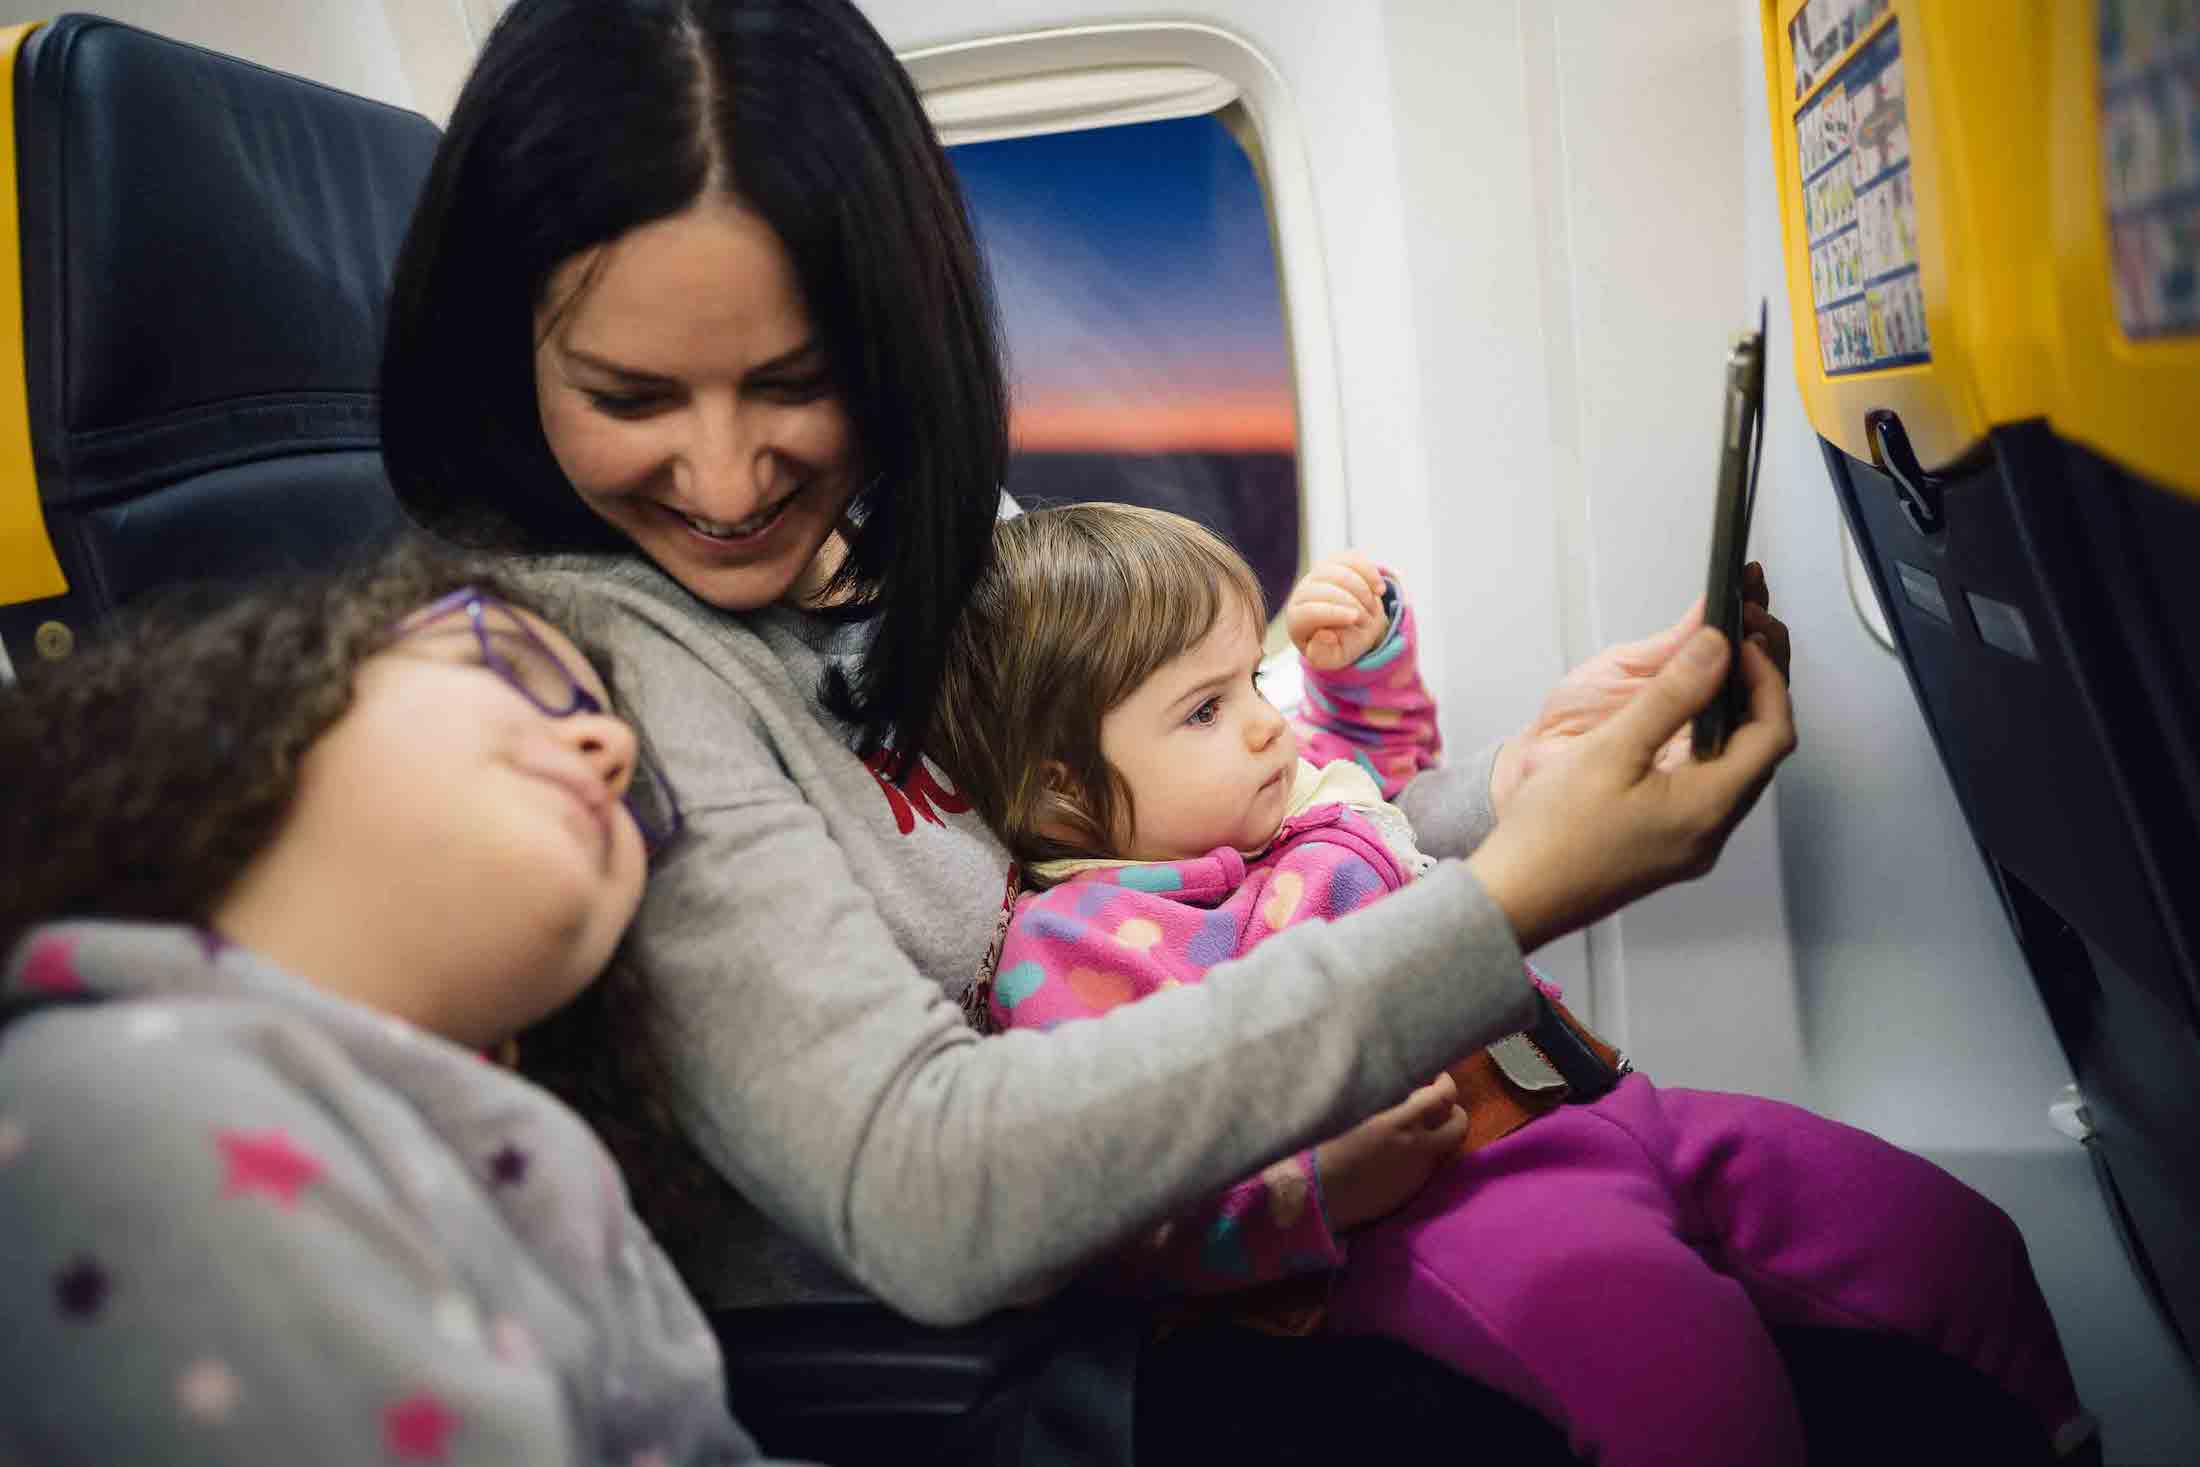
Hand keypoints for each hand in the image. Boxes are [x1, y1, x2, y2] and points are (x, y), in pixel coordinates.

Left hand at [1284, 551, 1390, 670]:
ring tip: (1372, 609)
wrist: (1353, 627)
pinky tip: (1379, 589)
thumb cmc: (1340, 644)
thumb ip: (1324, 654)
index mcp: (1297, 618)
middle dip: (1352, 604)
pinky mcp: (1337, 562)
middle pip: (1325, 589)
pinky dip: (1369, 572)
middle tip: (1367, 621)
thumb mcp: (1332, 658)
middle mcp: (1303, 592)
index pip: (1310, 611)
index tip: (1354, 618)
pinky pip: (1353, 559)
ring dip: (1362, 591)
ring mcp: (1319, 574)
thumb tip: (1323, 635)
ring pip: (1339, 572)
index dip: (1333, 613)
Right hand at [1313, 1073, 1468, 1230]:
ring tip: (1417, 1129)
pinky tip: (1398, 1154)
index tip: (1438, 1078)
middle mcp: (1417, 1147)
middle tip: (1438, 1106)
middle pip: (1459, 1126)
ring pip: (1445, 1148)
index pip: (1443, 1097)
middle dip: (1454, 1112)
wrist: (1318, 1194)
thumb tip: (1399, 1089)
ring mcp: (1416, 1172)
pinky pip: (1426, 1168)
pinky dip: (1421, 1156)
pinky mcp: (1409, 1192)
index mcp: (1400, 1122)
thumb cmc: (1324, 1147)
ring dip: (1438, 1135)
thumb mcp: (1352, 1112)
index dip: (1446, 1083)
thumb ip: (1383, 1100)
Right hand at [1469, 626, 1796, 953]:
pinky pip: (1705, 787)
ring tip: (1705, 674)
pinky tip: (1676, 724)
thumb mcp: (1611, 749)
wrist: (1513, 898)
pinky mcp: (1668, 847)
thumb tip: (1717, 647)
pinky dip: (1703, 745)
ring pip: (1733, 768)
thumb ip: (1671, 695)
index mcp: (1707, 809)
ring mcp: (1690, 844)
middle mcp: (1710, 832)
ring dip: (1729, 718)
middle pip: (1759, 751)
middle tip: (1733, 645)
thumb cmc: (1551, 835)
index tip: (1741, 641)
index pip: (1772, 733)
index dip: (1766, 679)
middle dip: (1754, 692)